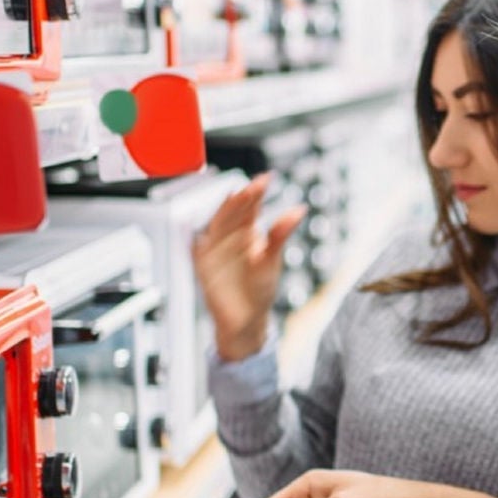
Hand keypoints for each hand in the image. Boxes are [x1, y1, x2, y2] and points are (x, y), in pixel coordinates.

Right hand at [190, 174, 306, 361]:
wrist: (248, 318)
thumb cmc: (260, 288)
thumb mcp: (272, 259)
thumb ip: (281, 234)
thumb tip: (299, 209)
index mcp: (247, 230)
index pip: (250, 206)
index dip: (256, 192)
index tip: (266, 179)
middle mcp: (229, 236)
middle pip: (232, 212)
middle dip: (241, 199)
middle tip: (253, 187)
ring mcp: (215, 250)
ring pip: (217, 226)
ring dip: (224, 213)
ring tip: (235, 199)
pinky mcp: (204, 268)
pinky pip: (199, 254)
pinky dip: (198, 246)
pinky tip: (202, 237)